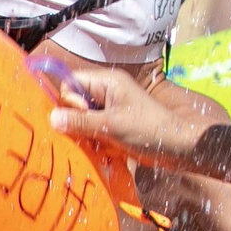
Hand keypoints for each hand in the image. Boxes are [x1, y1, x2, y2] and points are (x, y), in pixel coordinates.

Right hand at [49, 64, 214, 163]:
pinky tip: (105, 148)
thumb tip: (50, 118)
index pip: (70, 82)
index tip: (82, 115)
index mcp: (107, 82)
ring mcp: (110, 107)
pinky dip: (94, 139)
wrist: (180, 147)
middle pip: (74, 101)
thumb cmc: (149, 130)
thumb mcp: (111, 125)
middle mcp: (107, 91)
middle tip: (90, 132)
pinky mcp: (113, 122)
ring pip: (81, 117)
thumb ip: (80, 121)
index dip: (69, 100)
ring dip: (85, 132)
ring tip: (100, 142)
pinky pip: (91, 128)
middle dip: (76, 119)